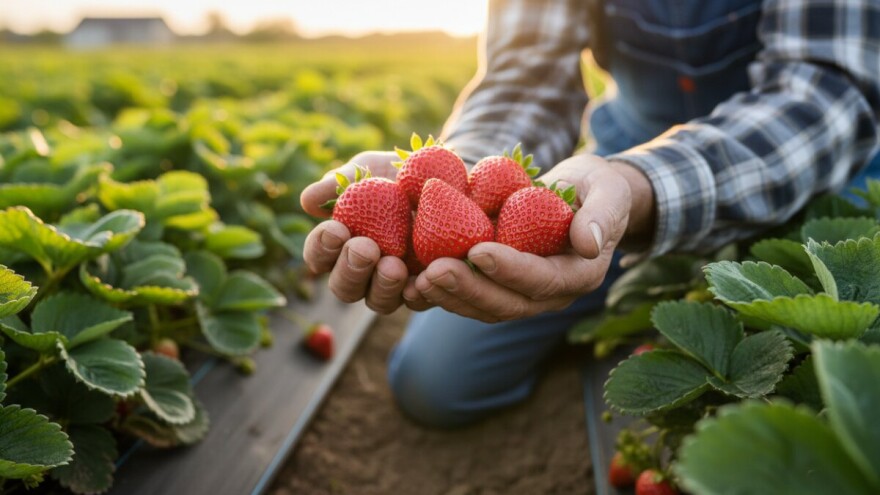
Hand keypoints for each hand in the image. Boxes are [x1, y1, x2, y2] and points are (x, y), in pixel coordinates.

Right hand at [301, 151, 411, 313]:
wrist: (443, 176)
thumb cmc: (394, 175)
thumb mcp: (367, 171)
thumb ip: (339, 184)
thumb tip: (308, 201)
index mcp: (339, 247)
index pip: (319, 256)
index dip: (321, 247)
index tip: (334, 229)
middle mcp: (363, 273)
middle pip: (345, 287)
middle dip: (351, 269)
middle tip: (364, 248)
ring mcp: (393, 285)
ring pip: (379, 301)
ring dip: (383, 286)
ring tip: (393, 265)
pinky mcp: (426, 288)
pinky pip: (419, 301)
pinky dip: (418, 294)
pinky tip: (421, 280)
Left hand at [404, 154, 655, 321]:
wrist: (582, 196)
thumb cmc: (596, 188)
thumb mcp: (609, 191)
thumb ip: (602, 215)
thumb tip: (590, 244)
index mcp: (579, 275)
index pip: (542, 280)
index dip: (510, 269)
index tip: (478, 250)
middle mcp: (551, 295)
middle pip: (507, 303)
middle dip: (469, 288)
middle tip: (434, 270)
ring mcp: (523, 296)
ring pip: (484, 308)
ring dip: (449, 297)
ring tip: (417, 280)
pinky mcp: (500, 289)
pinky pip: (470, 298)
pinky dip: (443, 293)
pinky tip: (414, 280)